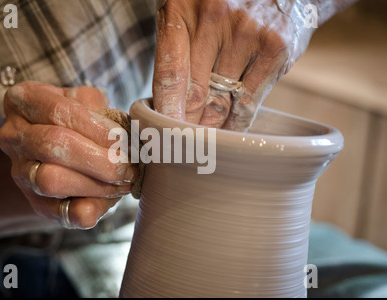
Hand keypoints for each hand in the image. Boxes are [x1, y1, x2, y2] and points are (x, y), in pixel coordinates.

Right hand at [0, 81, 137, 228]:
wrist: (67, 148)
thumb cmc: (82, 121)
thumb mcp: (92, 104)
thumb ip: (104, 115)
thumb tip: (122, 139)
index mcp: (23, 100)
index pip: (59, 111)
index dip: (97, 128)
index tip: (123, 140)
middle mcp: (12, 135)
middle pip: (53, 145)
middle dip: (99, 159)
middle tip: (128, 165)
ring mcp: (19, 172)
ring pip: (50, 180)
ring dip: (96, 184)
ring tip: (122, 181)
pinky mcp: (34, 203)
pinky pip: (60, 211)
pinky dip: (88, 209)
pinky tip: (107, 199)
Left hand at [152, 0, 314, 130]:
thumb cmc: (222, 2)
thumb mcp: (187, 13)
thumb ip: (175, 51)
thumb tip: (170, 107)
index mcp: (182, 7)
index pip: (170, 74)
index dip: (166, 112)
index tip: (163, 137)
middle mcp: (215, 17)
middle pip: (196, 93)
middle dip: (188, 125)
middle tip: (184, 144)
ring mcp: (249, 33)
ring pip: (222, 102)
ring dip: (212, 126)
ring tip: (206, 136)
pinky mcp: (276, 49)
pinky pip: (248, 102)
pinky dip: (236, 121)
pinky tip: (228, 127)